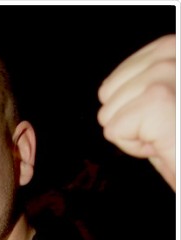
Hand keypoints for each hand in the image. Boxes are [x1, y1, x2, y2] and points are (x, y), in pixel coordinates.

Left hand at [98, 34, 175, 190]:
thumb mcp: (167, 105)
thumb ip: (143, 88)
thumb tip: (108, 88)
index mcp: (177, 49)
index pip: (123, 72)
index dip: (134, 105)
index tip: (168, 117)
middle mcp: (175, 52)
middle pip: (108, 91)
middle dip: (130, 120)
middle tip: (167, 129)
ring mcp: (167, 73)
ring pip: (108, 113)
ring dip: (134, 135)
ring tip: (167, 135)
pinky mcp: (157, 99)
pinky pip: (113, 131)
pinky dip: (134, 147)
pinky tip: (162, 145)